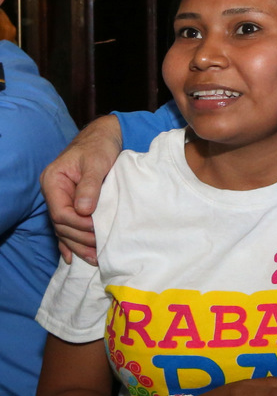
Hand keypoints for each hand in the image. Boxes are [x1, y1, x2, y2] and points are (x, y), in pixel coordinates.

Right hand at [40, 115, 123, 263]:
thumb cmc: (99, 146)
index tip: (97, 229)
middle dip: (80, 238)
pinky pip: (68, 226)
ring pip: (65, 229)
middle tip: (100, 249)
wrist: (104, 137)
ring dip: (79, 244)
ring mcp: (61, 199)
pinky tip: (75, 256)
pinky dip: (72, 242)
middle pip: (61, 224)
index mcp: (54, 181)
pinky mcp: (72, 203)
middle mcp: (54, 192)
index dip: (78, 224)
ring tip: (95, 258)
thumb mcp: (97, 162)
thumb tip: (83, 210)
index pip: (60, 212)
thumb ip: (89, 186)